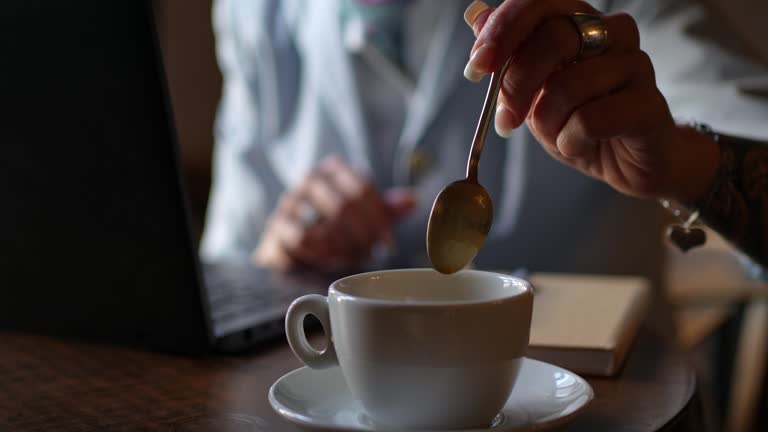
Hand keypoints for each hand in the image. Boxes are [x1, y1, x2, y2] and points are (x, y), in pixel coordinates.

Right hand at [253, 156, 415, 271]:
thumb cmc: (335, 224)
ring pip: (327, 222)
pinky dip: (323, 253)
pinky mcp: (277, 224)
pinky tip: (331, 259)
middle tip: (371, 254)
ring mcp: (290, 199)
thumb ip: (386, 209)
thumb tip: (412, 201)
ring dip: (346, 246)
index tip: (389, 244)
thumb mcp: (364, 215)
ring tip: (353, 257)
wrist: (292, 241)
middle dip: (364, 235)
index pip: (363, 188)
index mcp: (334, 168)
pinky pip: (304, 238)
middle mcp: (310, 178)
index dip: (380, 219)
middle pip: (346, 205)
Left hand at [463, 0, 719, 202]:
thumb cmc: (580, 123)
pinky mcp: (649, 105)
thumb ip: (509, 55)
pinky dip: (571, 140)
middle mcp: (613, 33)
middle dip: (517, 83)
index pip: (539, 3)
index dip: (503, 30)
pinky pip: (591, 120)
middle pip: (554, 37)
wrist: (627, 165)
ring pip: (570, 84)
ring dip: (548, 120)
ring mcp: (636, 65)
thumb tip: (477, 15)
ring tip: (556, 134)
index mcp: (581, 22)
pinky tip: (578, 145)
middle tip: (506, 119)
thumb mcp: (533, 92)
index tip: (477, 67)